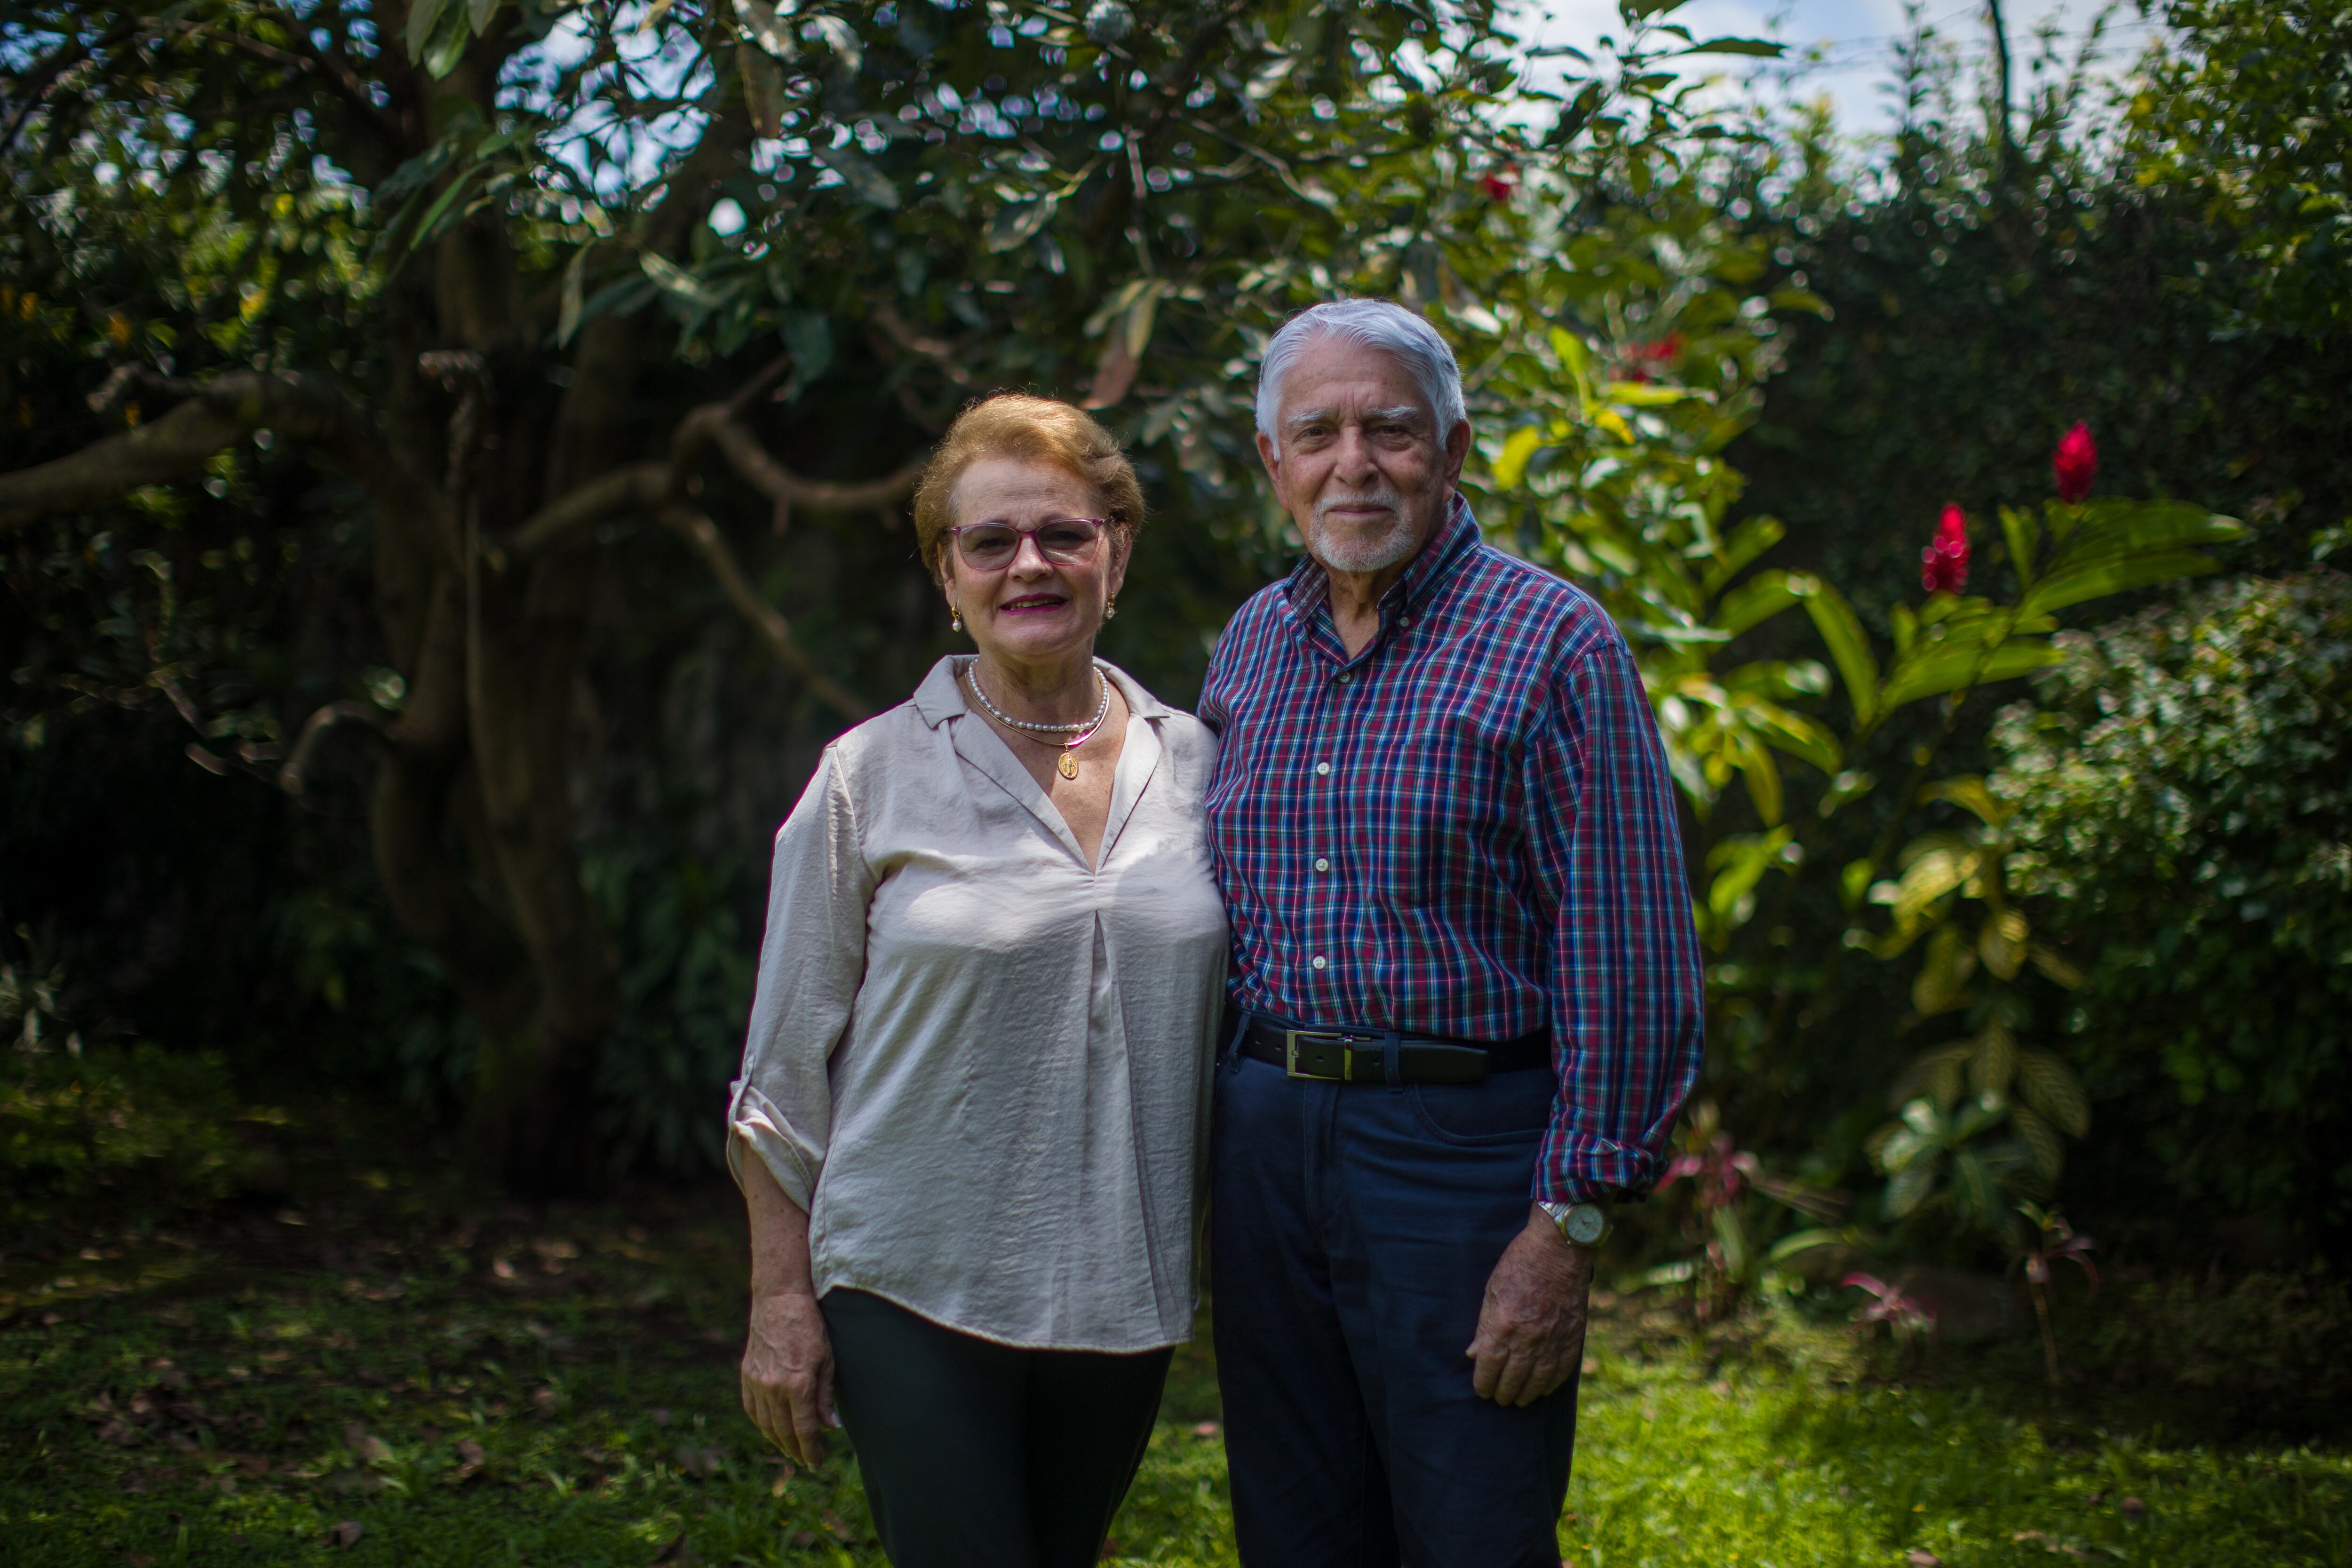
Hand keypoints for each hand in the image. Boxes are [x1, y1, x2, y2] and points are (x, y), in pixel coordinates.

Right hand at [740, 1289, 836, 1464]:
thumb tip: (830, 1427)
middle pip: (784, 1432)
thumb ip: (825, 1397)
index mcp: (797, 1385)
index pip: (804, 1430)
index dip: (811, 1451)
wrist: (779, 1301)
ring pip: (766, 1424)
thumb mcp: (827, 1361)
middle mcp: (774, 1388)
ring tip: (790, 1449)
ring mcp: (756, 1383)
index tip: (816, 1464)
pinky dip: (761, 1424)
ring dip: (778, 1441)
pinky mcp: (746, 1375)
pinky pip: (752, 1409)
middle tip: (805, 1460)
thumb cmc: (810, 1328)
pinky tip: (771, 1429)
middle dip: (795, 1450)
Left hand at [1466, 1204, 1594, 1405]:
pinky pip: (1562, 1369)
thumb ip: (1484, 1326)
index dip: (1484, 1383)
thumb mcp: (1492, 1290)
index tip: (1481, 1390)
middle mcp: (1528, 1339)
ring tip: (1519, 1400)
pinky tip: (1544, 1389)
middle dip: (1504, 1393)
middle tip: (1499, 1399)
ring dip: (1527, 1394)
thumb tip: (1473, 1354)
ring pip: (1538, 1380)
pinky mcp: (1573, 1336)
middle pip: (1513, 1379)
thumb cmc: (1520, 1264)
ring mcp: (1553, 1339)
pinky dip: (1552, 1384)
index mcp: (1503, 1326)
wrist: (1560, 1248)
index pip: (1489, 1367)